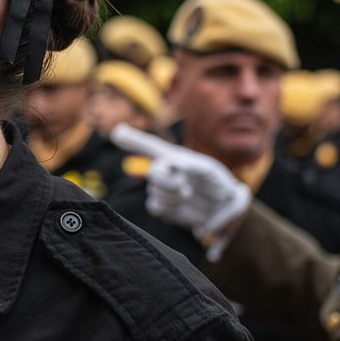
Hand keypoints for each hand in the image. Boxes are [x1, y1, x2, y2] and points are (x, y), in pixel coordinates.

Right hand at [110, 124, 251, 237]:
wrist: (223, 208)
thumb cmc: (216, 182)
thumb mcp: (206, 169)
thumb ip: (186, 163)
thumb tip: (168, 163)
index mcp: (173, 157)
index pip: (149, 146)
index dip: (133, 139)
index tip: (117, 132)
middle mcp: (166, 171)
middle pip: (153, 173)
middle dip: (167, 181)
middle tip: (184, 185)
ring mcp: (163, 189)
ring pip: (155, 192)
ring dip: (174, 195)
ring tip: (189, 194)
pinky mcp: (163, 208)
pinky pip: (156, 206)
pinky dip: (170, 206)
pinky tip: (182, 205)